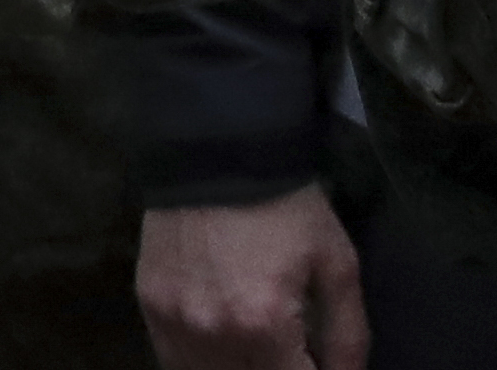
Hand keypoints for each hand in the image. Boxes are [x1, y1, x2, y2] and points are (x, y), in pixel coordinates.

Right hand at [138, 186, 367, 369]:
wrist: (220, 148)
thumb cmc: (287, 207)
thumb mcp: (337, 264)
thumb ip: (347, 337)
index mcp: (264, 326)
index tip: (315, 360)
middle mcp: (212, 335)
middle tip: (289, 351)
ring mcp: (173, 324)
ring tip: (258, 347)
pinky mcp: (148, 306)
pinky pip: (173, 361)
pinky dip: (200, 363)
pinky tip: (221, 344)